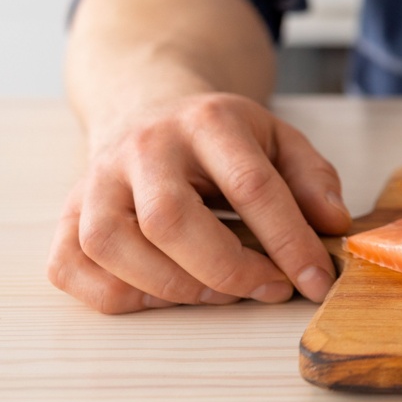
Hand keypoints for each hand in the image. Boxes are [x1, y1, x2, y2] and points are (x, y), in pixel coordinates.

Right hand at [47, 93, 350, 313]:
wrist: (148, 106)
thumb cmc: (220, 138)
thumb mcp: (277, 137)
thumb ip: (312, 177)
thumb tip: (333, 224)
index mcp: (206, 122)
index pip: (251, 186)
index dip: (289, 241)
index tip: (316, 280)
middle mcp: (143, 148)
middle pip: (169, 220)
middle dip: (226, 270)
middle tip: (266, 288)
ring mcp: (96, 181)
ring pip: (113, 246)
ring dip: (172, 288)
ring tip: (218, 291)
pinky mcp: (68, 214)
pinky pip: (73, 268)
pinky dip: (119, 296)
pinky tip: (163, 293)